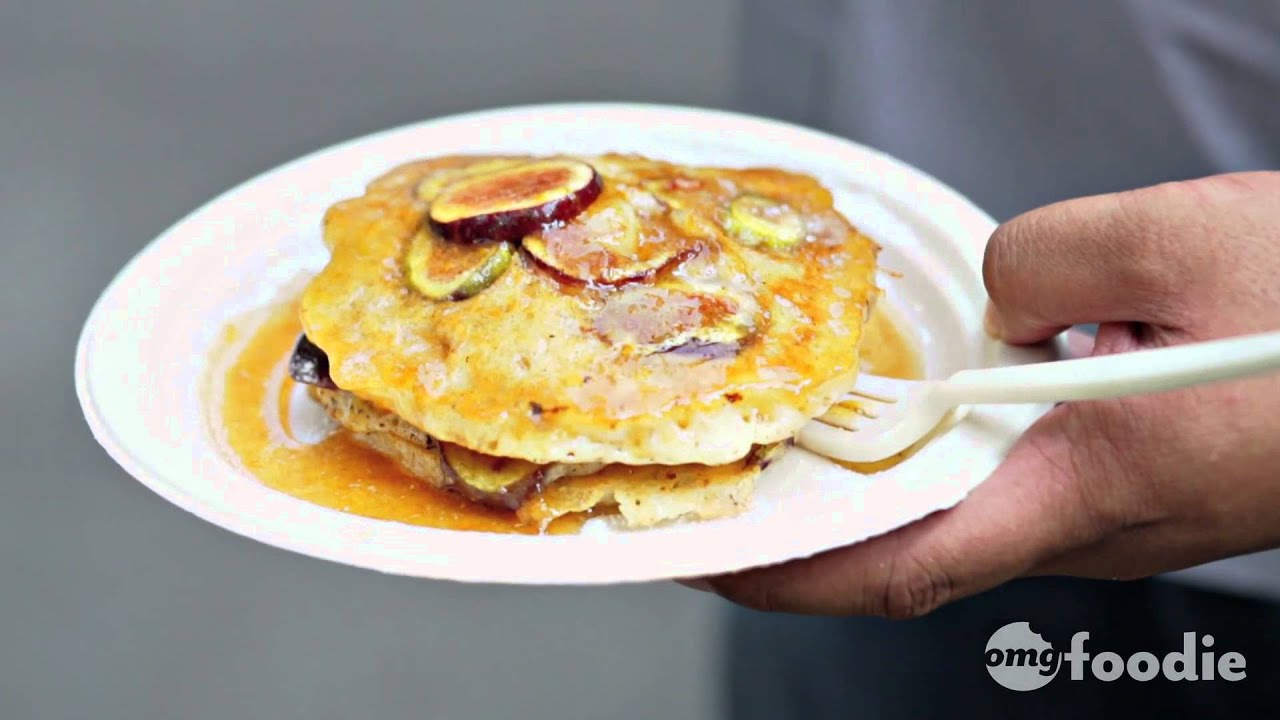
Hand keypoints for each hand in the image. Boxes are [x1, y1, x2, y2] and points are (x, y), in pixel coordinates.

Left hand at [686, 172, 1279, 615]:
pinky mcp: (1152, 487)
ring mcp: (1128, 515)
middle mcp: (1099, 526)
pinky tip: (950, 385)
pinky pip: (1031, 473)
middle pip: (921, 537)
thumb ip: (1044, 262)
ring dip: (895, 470)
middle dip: (823, 509)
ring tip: (821, 418)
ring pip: (977, 502)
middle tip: (744, 458)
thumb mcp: (1179, 242)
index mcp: (1090, 488)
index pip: (900, 567)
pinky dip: (966, 443)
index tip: (713, 551)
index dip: (792, 571)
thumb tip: (996, 300)